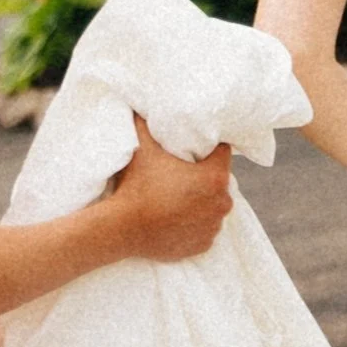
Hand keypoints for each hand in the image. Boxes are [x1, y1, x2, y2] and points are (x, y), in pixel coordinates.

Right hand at [106, 117, 233, 260]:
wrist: (123, 227)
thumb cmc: (137, 184)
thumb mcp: (143, 144)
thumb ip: (148, 120)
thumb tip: (144, 102)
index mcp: (216, 177)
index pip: (223, 152)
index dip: (208, 149)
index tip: (193, 151)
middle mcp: (222, 203)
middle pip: (219, 181)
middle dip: (204, 177)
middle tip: (180, 175)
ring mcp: (214, 226)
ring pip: (212, 206)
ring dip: (200, 201)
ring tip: (176, 198)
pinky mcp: (204, 245)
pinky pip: (204, 228)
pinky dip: (194, 223)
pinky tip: (176, 217)